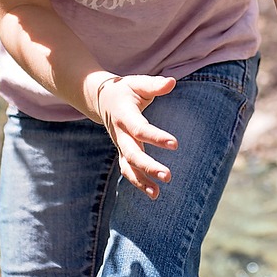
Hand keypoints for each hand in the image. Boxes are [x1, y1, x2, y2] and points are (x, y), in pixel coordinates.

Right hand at [90, 73, 178, 198]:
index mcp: (124, 115)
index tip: (175, 144)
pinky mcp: (123, 152)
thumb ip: (154, 85)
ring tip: (158, 193)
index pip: (140, 129)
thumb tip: (171, 82)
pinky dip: (139, 183)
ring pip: (128, 167)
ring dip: (142, 181)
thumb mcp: (136, 83)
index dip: (156, 137)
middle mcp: (120, 133)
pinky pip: (128, 171)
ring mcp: (120, 145)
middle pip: (132, 154)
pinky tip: (154, 193)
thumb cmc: (125, 90)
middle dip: (149, 166)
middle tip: (168, 176)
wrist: (102, 100)